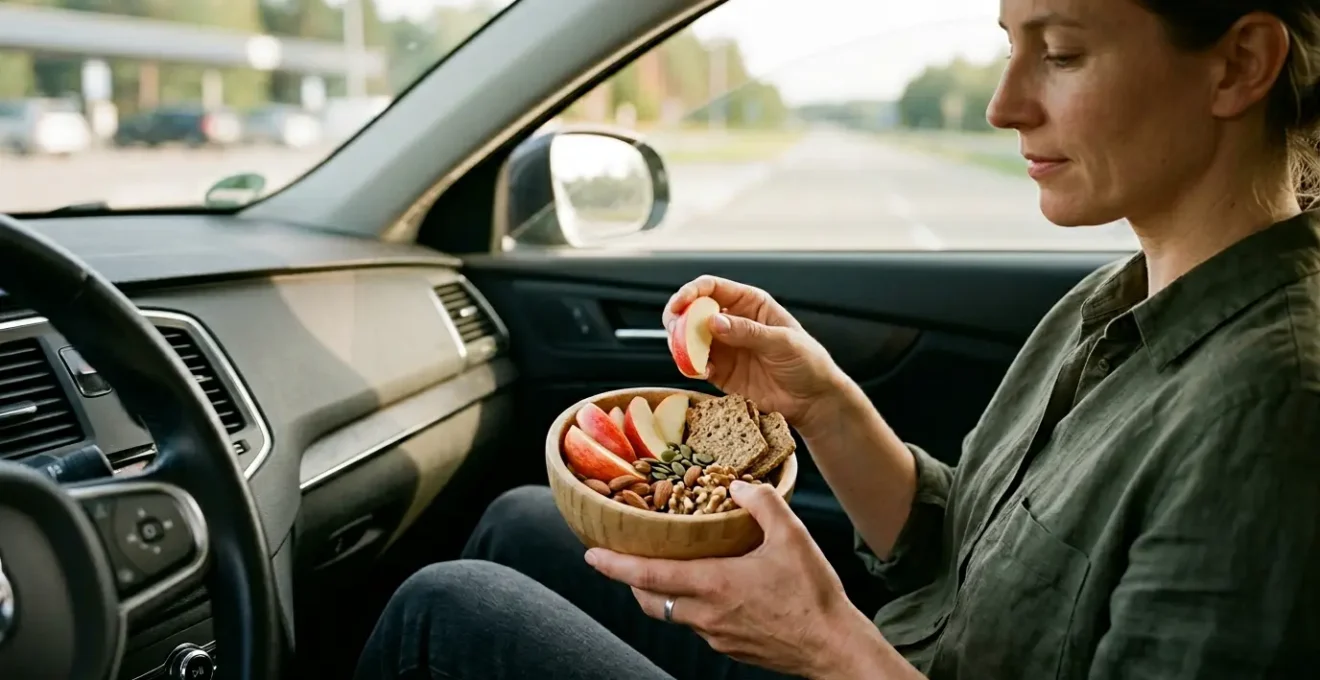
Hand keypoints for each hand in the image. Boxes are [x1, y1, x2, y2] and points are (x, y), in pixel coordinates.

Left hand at [585, 481, 884, 677]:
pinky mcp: (731, 647)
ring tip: (667, 570)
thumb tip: (737, 485)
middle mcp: (707, 615)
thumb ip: (761, 503)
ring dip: (662, 594)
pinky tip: (712, 591)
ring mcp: (717, 636)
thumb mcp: (792, 536)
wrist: (833, 647)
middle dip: (630, 582)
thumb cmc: (813, 594)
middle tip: (622, 561)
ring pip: (674, 614)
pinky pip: (699, 626)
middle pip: (650, 601)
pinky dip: (693, 607)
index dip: (615, 565)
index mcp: (714, 584)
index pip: (649, 576)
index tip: (591, 555)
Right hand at [663, 275, 841, 432]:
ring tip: (687, 354)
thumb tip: (714, 321)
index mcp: (749, 303)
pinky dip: (691, 367)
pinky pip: (695, 365)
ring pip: (688, 338)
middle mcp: (732, 321)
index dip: (691, 292)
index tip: (680, 305)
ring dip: (680, 344)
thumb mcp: (782, 342)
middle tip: (675, 331)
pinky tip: (702, 371)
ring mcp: (724, 347)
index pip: (712, 288)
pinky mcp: (720, 372)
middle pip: (692, 311)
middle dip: (678, 318)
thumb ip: (748, 331)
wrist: (813, 400)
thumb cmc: (807, 362)